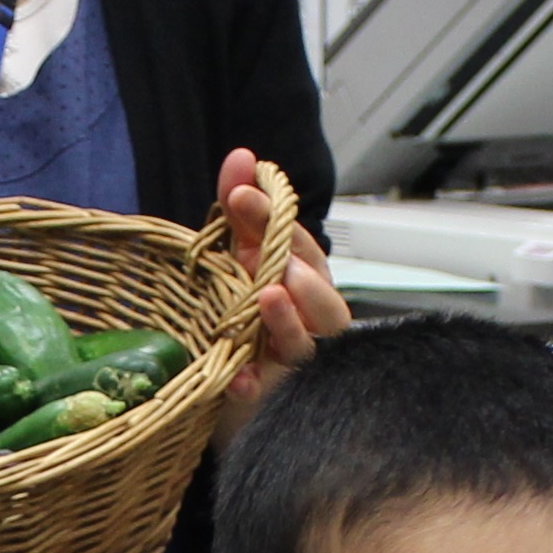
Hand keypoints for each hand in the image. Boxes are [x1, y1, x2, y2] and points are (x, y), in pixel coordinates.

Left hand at [212, 144, 347, 442]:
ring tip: (269, 298)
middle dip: (303, 276)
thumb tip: (242, 156)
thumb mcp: (240, 255)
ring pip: (309, 347)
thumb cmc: (245, 308)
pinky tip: (237, 378)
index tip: (241, 194)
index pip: (303, 247)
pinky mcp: (271, 396)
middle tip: (276, 257)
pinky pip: (269, 393)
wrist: (226, 378)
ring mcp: (293, 360)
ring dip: (290, 323)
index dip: (277, 219)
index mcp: (305, 280)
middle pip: (326, 302)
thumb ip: (242, 208)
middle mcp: (309, 321)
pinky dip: (254, 384)